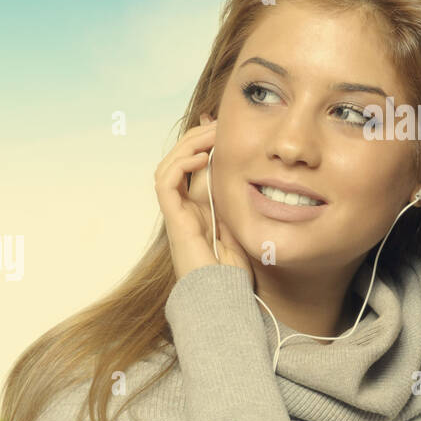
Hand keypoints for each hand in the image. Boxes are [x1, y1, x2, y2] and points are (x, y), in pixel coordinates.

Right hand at [154, 113, 252, 282]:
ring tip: (210, 134)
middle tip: (218, 123)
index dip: (203, 142)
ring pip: (167, 167)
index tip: (223, 125)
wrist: (223, 298)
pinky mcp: (175, 220)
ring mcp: (177, 214)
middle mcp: (184, 208)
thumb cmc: (235, 272)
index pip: (192, 165)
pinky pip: (165, 183)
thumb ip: (241, 202)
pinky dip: (180, 164)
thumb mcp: (244, 226)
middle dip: (195, 137)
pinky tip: (203, 157)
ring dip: (187, 145)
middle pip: (177, 161)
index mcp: (199, 208)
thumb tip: (254, 174)